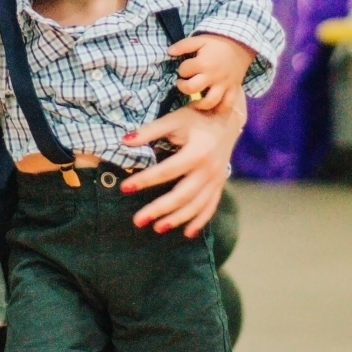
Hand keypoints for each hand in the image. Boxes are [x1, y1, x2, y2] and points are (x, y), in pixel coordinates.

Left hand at [120, 91, 245, 236]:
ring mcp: (216, 180)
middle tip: (137, 220)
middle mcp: (209, 169)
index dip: (145, 180)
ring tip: (157, 228)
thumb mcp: (174, 119)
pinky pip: (210, 207)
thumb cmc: (196, 118)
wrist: (227, 119)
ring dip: (177, 219)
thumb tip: (123, 141)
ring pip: (196, 205)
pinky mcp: (219, 185)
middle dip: (159, 209)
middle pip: (182, 195)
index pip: (167, 170)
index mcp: (197, 152)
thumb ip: (150, 130)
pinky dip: (199, 221)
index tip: (124, 188)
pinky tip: (186, 233)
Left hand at [169, 33, 254, 112]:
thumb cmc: (217, 43)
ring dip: (198, 104)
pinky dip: (219, 109)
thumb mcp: (200, 40)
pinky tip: (212, 106)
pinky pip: (227, 105)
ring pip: (210, 102)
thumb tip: (169, 52)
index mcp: (203, 62)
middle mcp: (213, 76)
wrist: (241, 44)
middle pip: (192, 88)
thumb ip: (183, 45)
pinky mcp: (233, 89)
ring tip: (194, 100)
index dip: (181, 70)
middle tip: (184, 83)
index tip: (185, 68)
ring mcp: (224, 84)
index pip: (184, 71)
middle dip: (183, 87)